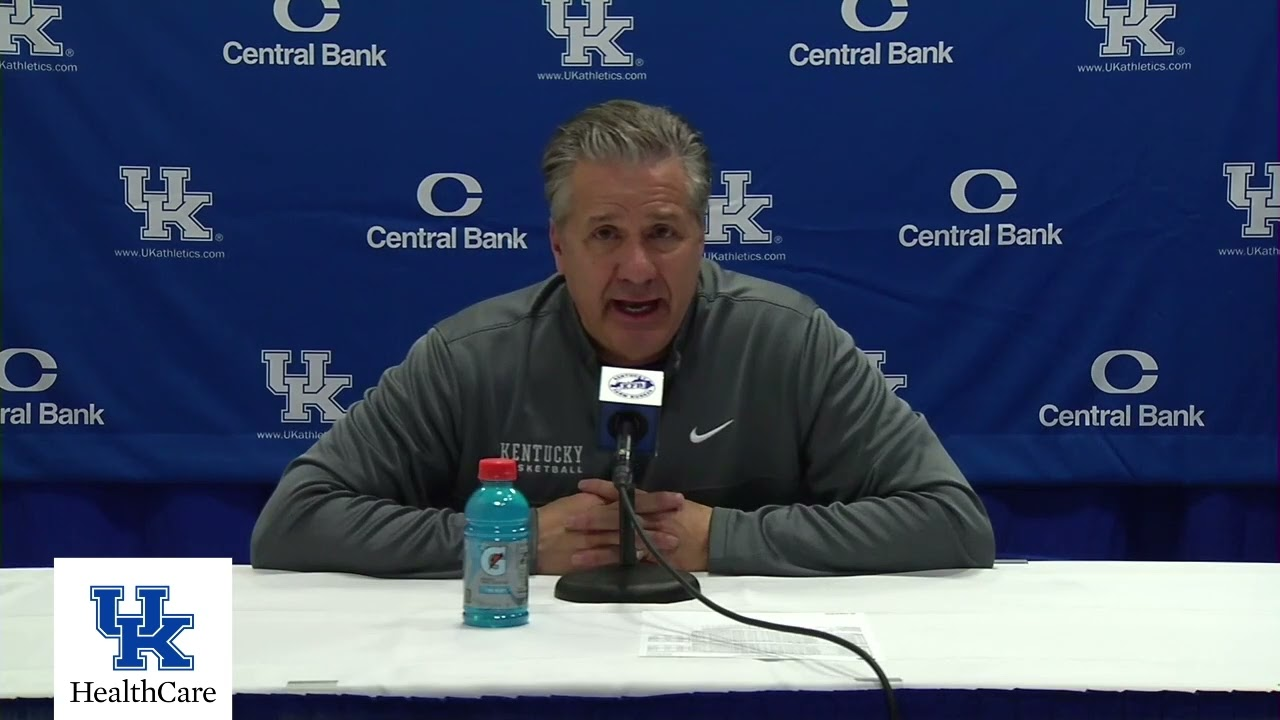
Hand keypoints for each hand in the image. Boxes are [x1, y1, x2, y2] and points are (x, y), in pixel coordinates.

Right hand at [533, 487, 683, 573]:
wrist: (529, 538)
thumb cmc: (550, 519)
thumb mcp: (575, 504)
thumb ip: (596, 502)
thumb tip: (615, 499)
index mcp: (596, 503)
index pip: (630, 498)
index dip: (654, 499)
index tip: (674, 499)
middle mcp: (598, 518)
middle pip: (633, 515)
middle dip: (658, 516)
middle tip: (681, 517)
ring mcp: (595, 539)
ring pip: (628, 537)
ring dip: (650, 539)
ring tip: (671, 543)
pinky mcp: (591, 557)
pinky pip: (613, 557)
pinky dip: (629, 558)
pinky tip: (646, 560)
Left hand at [577, 479, 712, 572]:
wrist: (714, 538)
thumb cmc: (695, 519)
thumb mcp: (674, 503)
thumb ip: (654, 503)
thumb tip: (635, 498)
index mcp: (652, 504)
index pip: (622, 495)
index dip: (601, 491)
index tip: (583, 486)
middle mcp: (647, 520)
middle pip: (614, 519)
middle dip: (591, 519)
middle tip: (569, 520)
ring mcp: (648, 541)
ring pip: (617, 544)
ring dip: (594, 548)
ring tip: (573, 554)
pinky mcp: (652, 558)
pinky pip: (627, 561)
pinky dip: (609, 562)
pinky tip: (593, 564)